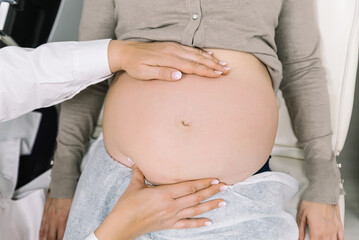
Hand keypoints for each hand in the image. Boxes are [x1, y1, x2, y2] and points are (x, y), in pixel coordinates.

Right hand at [39, 192, 72, 239]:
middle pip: (52, 235)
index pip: (61, 234)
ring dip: (46, 239)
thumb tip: (73, 226)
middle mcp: (54, 218)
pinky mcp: (45, 212)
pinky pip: (42, 225)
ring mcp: (48, 216)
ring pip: (46, 232)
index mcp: (62, 218)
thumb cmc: (70, 196)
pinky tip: (41, 237)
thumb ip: (72, 219)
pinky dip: (41, 232)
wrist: (62, 186)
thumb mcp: (74, 209)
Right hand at [95, 164, 225, 239]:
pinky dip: (199, 223)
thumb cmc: (128, 205)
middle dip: (212, 191)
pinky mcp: (170, 225)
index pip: (189, 187)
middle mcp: (171, 205)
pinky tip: (209, 222)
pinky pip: (188, 224)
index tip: (215, 178)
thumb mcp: (134, 185)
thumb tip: (136, 160)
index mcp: (164, 193)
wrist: (123, 225)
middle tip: (225, 187)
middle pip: (196, 197)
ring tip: (223, 202)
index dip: (203, 182)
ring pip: (195, 210)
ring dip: (210, 206)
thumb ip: (139, 172)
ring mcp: (172, 216)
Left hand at [108, 40, 229, 79]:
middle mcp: (174, 51)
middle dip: (214, 65)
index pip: (192, 66)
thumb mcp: (144, 73)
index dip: (206, 71)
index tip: (218, 75)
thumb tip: (179, 76)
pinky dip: (202, 52)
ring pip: (196, 53)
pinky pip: (191, 49)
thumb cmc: (135, 65)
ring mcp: (174, 47)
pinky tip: (209, 54)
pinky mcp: (172, 46)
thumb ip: (162, 73)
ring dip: (211, 58)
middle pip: (198, 58)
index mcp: (169, 59)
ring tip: (223, 64)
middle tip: (227, 70)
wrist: (127, 52)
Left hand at [297, 200, 343, 239]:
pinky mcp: (338, 224)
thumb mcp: (301, 215)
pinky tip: (333, 238)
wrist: (322, 192)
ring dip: (326, 239)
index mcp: (316, 230)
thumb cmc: (311, 201)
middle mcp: (326, 231)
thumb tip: (299, 237)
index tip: (307, 239)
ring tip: (321, 237)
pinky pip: (341, 237)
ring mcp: (334, 228)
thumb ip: (300, 229)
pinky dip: (337, 239)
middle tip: (313, 236)